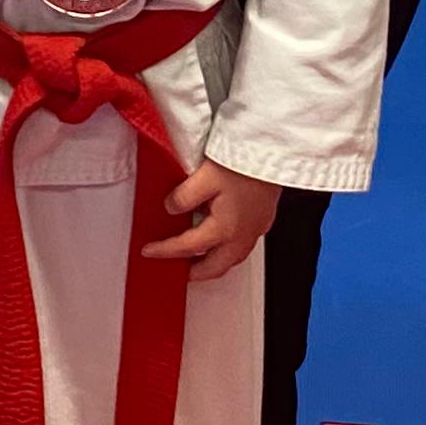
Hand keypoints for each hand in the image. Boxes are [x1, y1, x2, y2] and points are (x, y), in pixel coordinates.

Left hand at [151, 158, 278, 281]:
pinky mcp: (263, 218)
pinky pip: (243, 245)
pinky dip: (227, 250)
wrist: (274, 151)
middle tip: (177, 270)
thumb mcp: (204, 177)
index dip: (165, 251)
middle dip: (194, 273)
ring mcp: (256, 228)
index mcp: (225, 229)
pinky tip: (221, 237)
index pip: (187, 247)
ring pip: (232, 259)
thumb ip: (183, 197)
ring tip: (197, 259)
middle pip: (215, 267)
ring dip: (213, 263)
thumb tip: (171, 208)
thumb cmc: (245, 162)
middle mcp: (242, 234)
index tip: (151, 251)